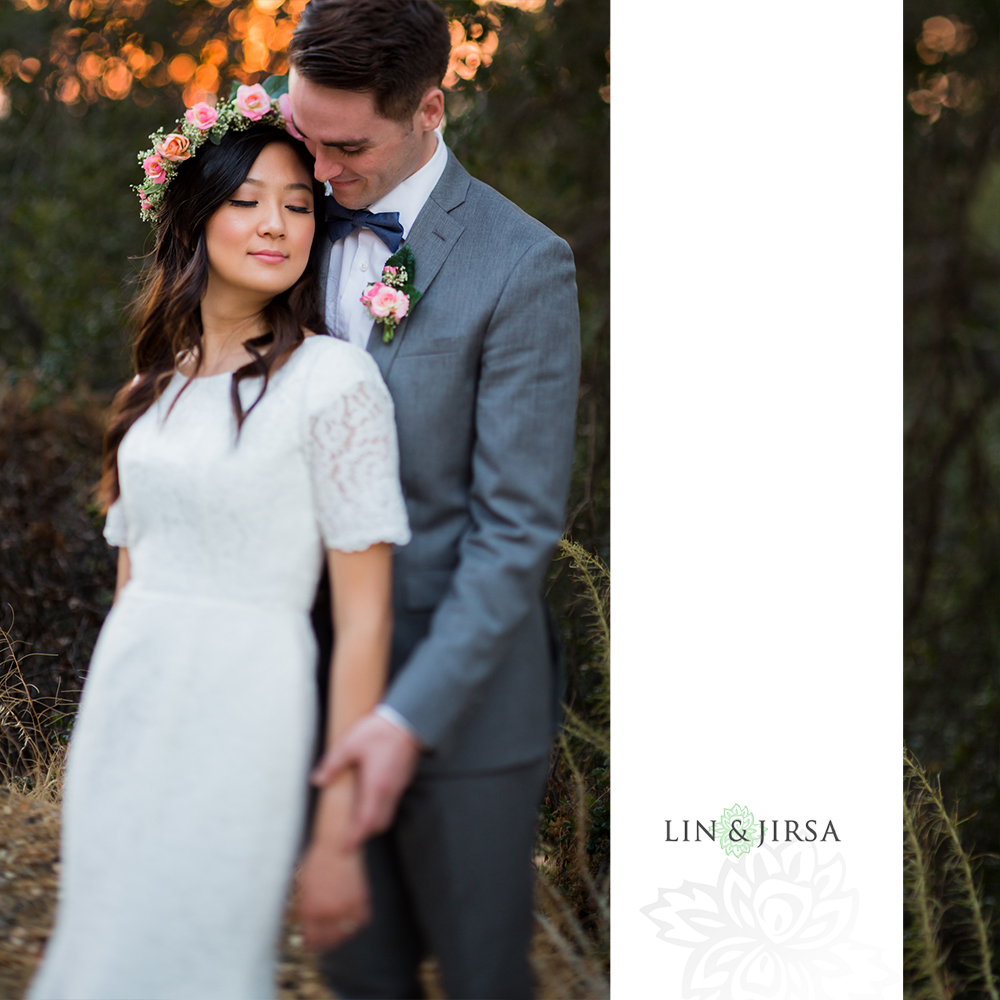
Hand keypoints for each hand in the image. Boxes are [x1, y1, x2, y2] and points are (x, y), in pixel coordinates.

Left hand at [297, 840, 370, 950]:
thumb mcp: (302, 889)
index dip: (311, 943)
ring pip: (346, 933)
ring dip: (341, 935)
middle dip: (325, 942)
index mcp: (311, 910)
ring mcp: (346, 907)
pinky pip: (360, 921)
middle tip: (323, 940)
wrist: (336, 845)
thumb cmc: (317, 862)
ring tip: (336, 932)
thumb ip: (304, 912)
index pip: (311, 939)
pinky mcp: (361, 900)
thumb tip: (305, 929)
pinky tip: (350, 921)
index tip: (310, 943)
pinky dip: (355, 923)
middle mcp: (329, 911)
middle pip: (329, 940)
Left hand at [312, 713, 420, 850]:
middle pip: (379, 823)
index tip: (345, 849)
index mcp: (376, 787)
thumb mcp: (350, 744)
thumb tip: (317, 780)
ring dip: (373, 821)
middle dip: (365, 833)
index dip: (355, 838)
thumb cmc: (378, 731)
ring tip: (358, 821)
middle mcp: (389, 791)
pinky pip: (392, 802)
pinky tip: (370, 799)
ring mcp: (399, 785)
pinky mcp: (403, 778)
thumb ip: (333, 764)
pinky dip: (381, 808)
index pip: (366, 822)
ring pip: (387, 814)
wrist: (407, 719)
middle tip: (350, 838)